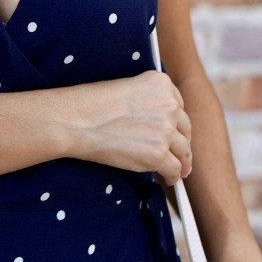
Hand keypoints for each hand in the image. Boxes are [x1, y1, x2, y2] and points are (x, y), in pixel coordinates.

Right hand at [75, 70, 191, 185]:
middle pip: (184, 128)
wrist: (77, 120)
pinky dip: (173, 176)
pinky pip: (174, 169)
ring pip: (184, 151)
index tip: (174, 130)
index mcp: (161, 83)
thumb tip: (159, 123)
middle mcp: (169, 104)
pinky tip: (168, 178)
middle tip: (179, 152)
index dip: (175, 121)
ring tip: (179, 169)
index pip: (178, 105)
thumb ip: (148, 101)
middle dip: (181, 140)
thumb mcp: (127, 88)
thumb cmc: (91, 104)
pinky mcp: (158, 154)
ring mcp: (165, 130)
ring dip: (183, 161)